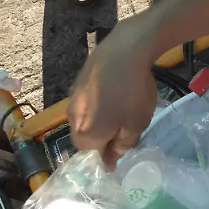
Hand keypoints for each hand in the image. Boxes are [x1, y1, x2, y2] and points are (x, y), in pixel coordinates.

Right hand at [68, 19, 159, 165]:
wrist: (123, 51)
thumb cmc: (132, 94)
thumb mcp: (136, 125)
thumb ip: (123, 144)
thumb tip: (113, 157)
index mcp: (85, 134)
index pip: (92, 156)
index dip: (107, 157)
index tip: (122, 153)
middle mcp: (72, 119)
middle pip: (86, 138)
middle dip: (102, 139)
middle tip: (124, 133)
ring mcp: (72, 99)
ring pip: (86, 120)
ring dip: (100, 122)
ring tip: (121, 114)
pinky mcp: (77, 83)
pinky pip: (87, 103)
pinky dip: (98, 106)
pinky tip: (114, 97)